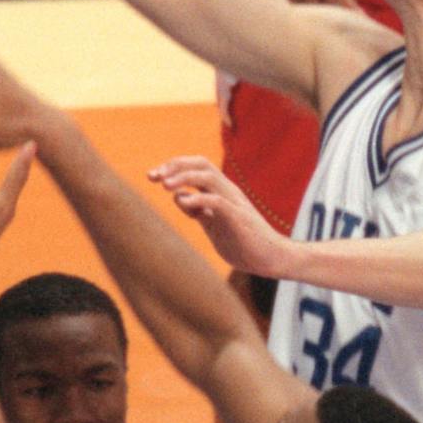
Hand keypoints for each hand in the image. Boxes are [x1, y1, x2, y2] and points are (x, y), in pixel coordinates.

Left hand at [149, 155, 289, 278]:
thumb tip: (179, 197)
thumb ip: (198, 210)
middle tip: (154, 176)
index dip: (173, 167)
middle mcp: (227, 191)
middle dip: (175, 166)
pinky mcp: (238, 218)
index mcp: (221, 191)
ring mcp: (234, 202)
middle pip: (201, 164)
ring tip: (165, 186)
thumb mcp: (214, 224)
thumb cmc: (242, 242)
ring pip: (208, 177)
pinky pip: (217, 201)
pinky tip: (183, 203)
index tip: (152, 176)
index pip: (196, 167)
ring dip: (184, 178)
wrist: (270, 258)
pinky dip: (198, 199)